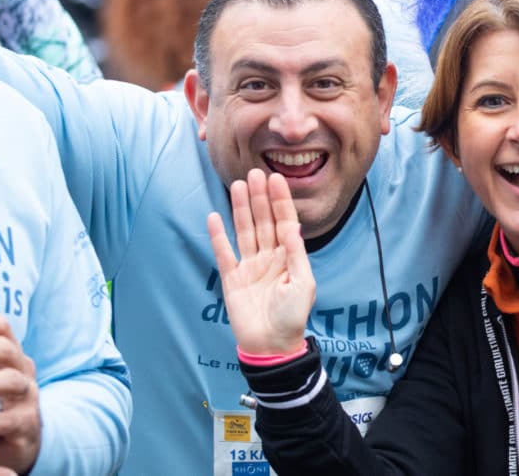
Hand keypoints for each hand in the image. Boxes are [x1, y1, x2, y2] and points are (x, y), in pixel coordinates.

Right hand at [208, 169, 314, 355]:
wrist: (271, 346)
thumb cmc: (292, 317)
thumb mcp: (303, 283)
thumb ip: (296, 254)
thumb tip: (291, 226)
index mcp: (289, 257)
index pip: (284, 222)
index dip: (280, 200)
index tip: (276, 178)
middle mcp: (269, 257)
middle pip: (263, 221)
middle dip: (260, 198)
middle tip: (255, 173)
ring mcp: (250, 266)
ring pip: (245, 231)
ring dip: (241, 209)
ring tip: (238, 186)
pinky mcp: (232, 279)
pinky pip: (224, 253)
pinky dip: (218, 236)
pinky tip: (214, 217)